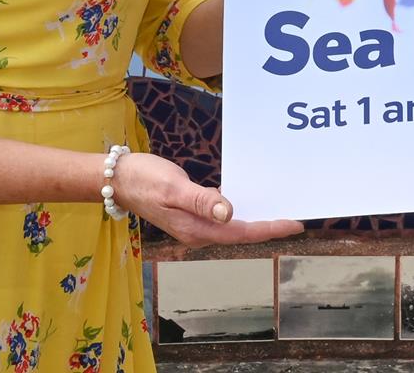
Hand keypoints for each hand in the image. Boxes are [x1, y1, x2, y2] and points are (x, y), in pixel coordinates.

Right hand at [112, 152, 302, 246]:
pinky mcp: (192, 214)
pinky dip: (241, 209)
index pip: (242, 232)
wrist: (117, 179)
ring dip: (257, 218)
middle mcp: (198, 232)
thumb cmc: (144, 179)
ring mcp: (195, 225)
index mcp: (196, 229)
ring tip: (281, 208)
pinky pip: (223, 216)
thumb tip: (229, 214)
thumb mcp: (173, 187)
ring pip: (234, 225)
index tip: (295, 224)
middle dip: (269, 227)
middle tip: (297, 217)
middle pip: (242, 233)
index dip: (270, 229)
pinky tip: (251, 197)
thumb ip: (201, 201)